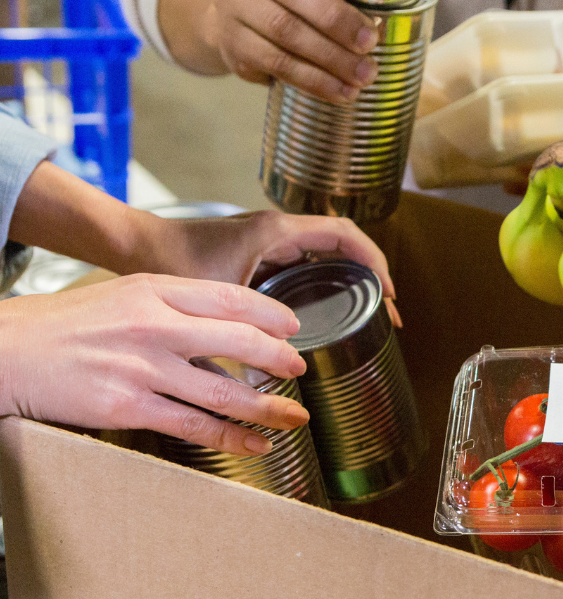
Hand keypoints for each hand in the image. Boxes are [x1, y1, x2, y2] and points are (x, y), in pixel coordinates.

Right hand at [0, 275, 310, 455]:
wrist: (5, 353)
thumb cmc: (61, 326)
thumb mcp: (119, 297)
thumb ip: (170, 307)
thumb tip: (222, 326)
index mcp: (152, 290)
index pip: (228, 297)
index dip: (270, 312)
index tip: (293, 327)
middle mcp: (152, 325)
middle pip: (237, 340)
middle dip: (279, 358)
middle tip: (299, 369)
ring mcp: (142, 368)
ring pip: (224, 391)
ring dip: (268, 407)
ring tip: (294, 416)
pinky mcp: (129, 406)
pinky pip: (195, 426)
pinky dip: (233, 439)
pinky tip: (256, 445)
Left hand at [8, 165, 401, 327]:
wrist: (135, 246)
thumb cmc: (169, 261)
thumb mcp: (212, 298)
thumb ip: (242, 329)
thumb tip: (275, 367)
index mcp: (276, 231)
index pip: (345, 235)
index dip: (375, 262)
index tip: (390, 293)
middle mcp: (278, 231)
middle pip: (345, 246)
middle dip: (374, 276)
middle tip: (390, 313)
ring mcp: (271, 242)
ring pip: (328, 255)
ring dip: (354, 279)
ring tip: (371, 315)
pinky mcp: (261, 254)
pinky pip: (309, 264)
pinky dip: (330, 283)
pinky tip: (333, 313)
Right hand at [193, 0, 379, 101]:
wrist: (237, 13)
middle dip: (335, 17)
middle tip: (369, 40)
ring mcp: (229, 1)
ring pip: (283, 30)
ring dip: (330, 56)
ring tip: (363, 73)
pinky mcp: (232, 42)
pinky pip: (276, 63)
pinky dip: (314, 80)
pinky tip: (341, 91)